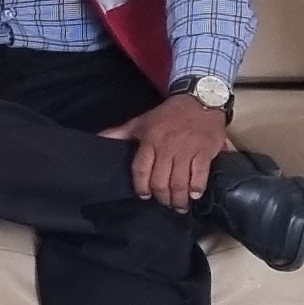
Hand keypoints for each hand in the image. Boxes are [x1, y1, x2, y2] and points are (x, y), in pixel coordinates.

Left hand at [103, 94, 232, 207]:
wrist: (200, 99)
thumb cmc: (169, 114)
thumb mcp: (142, 121)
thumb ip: (120, 133)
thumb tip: (99, 138)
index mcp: (149, 139)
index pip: (141, 170)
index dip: (141, 187)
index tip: (144, 196)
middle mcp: (167, 146)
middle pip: (160, 181)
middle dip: (162, 197)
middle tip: (165, 203)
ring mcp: (186, 149)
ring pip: (179, 182)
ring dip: (178, 199)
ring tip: (179, 206)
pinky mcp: (204, 151)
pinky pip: (199, 176)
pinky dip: (196, 189)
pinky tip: (194, 195)